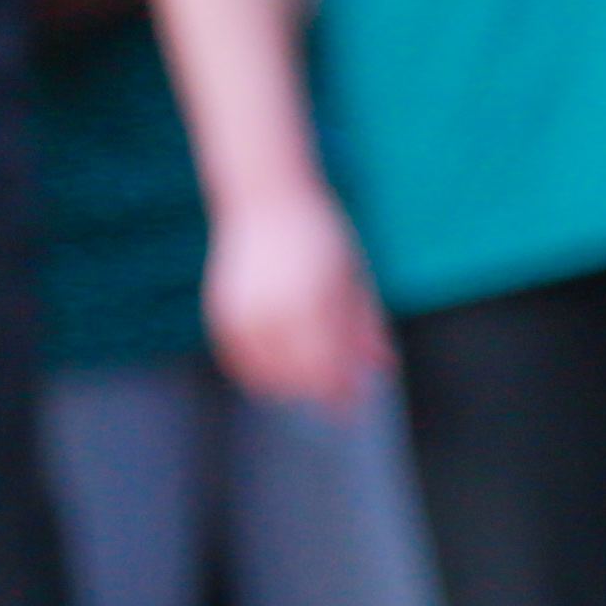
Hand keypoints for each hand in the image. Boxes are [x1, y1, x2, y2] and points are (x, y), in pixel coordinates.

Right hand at [203, 181, 387, 410]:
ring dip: (289, 388)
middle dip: (321, 393)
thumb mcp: (353, 278)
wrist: (266, 199)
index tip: (353, 405)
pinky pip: (236, 358)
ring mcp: (245, 309)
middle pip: (299, 375)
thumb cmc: (322, 237)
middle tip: (339, 406)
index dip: (341, 391)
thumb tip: (384, 367)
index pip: (328, 364)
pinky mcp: (221, 308)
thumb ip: (365, 324)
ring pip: (264, 374)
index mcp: (316, 300)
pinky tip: (273, 380)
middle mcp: (277, 308)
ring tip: (307, 392)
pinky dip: (255, 374)